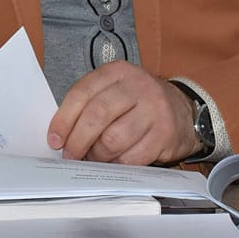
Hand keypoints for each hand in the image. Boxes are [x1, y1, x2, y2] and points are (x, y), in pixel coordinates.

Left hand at [46, 62, 199, 164]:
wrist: (184, 111)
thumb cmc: (138, 103)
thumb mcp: (115, 91)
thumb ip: (90, 105)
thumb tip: (62, 136)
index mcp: (117, 72)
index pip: (82, 93)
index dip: (64, 119)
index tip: (55, 139)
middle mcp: (137, 86)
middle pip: (97, 115)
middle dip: (78, 140)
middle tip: (71, 155)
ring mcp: (154, 109)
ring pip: (113, 139)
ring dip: (97, 156)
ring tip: (93, 160)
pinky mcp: (165, 134)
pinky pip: (133, 157)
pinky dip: (117, 165)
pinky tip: (113, 164)